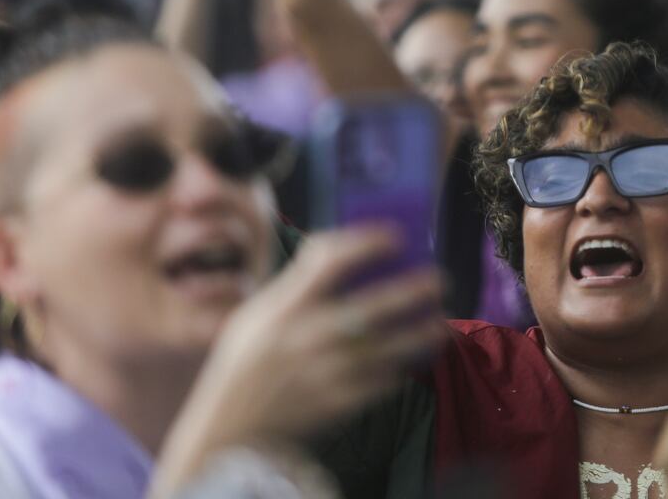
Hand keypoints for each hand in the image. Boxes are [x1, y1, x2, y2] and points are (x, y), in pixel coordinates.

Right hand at [179, 228, 444, 445]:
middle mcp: (305, 339)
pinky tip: (417, 355)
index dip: (367, 243)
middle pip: (370, 307)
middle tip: (439, 279)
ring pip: (387, 348)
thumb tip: (339, 244)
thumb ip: (296, 282)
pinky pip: (382, 382)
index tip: (395, 236)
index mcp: (283, 310)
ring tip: (440, 320)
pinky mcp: (337, 406)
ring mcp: (324, 374)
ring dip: (420, 332)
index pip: (329, 263)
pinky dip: (402, 368)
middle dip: (411, 290)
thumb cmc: (244, 362)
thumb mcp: (257, 314)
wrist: (227, 431)